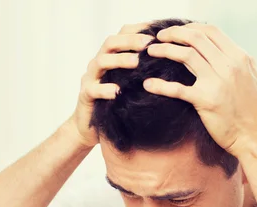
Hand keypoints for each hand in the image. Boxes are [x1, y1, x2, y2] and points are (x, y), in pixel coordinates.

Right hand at [68, 23, 152, 147]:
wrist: (90, 128)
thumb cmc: (115, 104)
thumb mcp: (130, 84)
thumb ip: (143, 71)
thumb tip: (171, 63)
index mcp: (110, 57)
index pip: (121, 34)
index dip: (138, 29)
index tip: (157, 30)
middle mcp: (98, 64)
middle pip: (111, 43)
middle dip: (130, 41)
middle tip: (149, 43)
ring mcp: (90, 79)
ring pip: (101, 62)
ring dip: (119, 60)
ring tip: (136, 62)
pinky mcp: (85, 96)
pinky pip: (93, 89)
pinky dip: (105, 89)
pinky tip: (117, 91)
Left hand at [143, 23, 256, 156]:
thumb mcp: (256, 80)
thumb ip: (242, 64)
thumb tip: (231, 54)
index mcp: (240, 58)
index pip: (211, 31)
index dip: (191, 28)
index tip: (178, 32)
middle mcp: (229, 66)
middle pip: (195, 38)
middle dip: (173, 33)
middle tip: (160, 37)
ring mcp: (217, 82)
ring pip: (185, 55)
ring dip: (164, 50)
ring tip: (151, 51)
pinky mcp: (205, 101)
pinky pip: (177, 89)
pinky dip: (159, 85)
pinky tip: (148, 84)